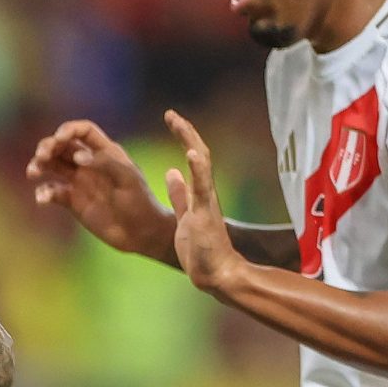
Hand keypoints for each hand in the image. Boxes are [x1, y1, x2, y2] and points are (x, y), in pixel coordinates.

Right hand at [25, 120, 173, 259]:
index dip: (69, 129)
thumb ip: (104, 163)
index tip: (58, 138)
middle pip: (62, 146)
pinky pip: (53, 192)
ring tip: (33, 172)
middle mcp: (89, 163)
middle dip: (48, 146)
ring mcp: (79, 182)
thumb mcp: (128, 179)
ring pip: (53, 166)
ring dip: (39, 165)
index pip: (84, 131)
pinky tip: (42, 199)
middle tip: (42, 156)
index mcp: (105, 152)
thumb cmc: (140, 203)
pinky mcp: (72, 202)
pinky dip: (44, 193)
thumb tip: (77, 155)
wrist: (141, 233)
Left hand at [162, 110, 243, 297]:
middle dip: (185, 132)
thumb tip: (171, 173)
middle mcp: (205, 192)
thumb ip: (180, 195)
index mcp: (199, 192)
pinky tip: (189, 153)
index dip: (183, 135)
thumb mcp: (184, 216)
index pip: (192, 156)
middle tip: (171, 113)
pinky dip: (197, 170)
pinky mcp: (204, 214)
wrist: (216, 273)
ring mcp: (206, 201)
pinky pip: (201, 189)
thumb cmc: (202, 250)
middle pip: (198, 153)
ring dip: (190, 143)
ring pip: (201, 165)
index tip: (171, 117)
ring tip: (180, 123)